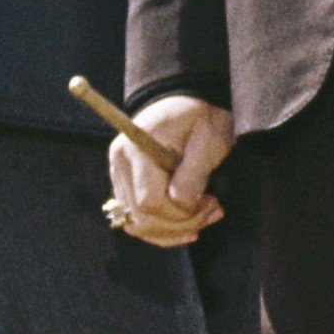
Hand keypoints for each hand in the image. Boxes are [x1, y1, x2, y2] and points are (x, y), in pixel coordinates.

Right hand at [110, 97, 233, 247]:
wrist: (186, 102)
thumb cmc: (201, 117)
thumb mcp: (208, 139)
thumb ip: (194, 173)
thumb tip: (182, 204)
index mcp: (137, 148)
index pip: (149, 200)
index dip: (181, 213)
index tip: (211, 202)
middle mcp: (120, 164)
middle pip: (141, 218)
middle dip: (181, 224)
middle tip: (214, 211)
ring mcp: (119, 175)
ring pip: (137, 224)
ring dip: (173, 231)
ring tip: (205, 217)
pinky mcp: (125, 185)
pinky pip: (137, 219)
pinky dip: (162, 229)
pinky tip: (188, 225)